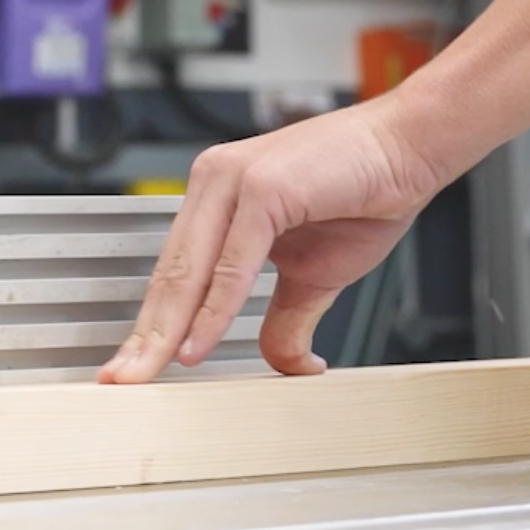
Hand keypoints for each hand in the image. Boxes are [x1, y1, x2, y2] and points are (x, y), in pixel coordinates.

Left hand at [98, 94, 447, 382]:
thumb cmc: (363, 193)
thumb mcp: (313, 274)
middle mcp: (213, 182)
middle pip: (170, 273)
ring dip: (166, 329)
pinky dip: (213, 309)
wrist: (409, 149)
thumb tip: (282, 365)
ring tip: (146, 374)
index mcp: (216, 196)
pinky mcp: (263, 188)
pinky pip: (232, 263)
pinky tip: (197, 344)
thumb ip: (284, 317)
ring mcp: (234, 180)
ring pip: (190, 269)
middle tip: (119, 381)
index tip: (132, 367)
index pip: (173, 271)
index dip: (152, 323)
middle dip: (144, 335)